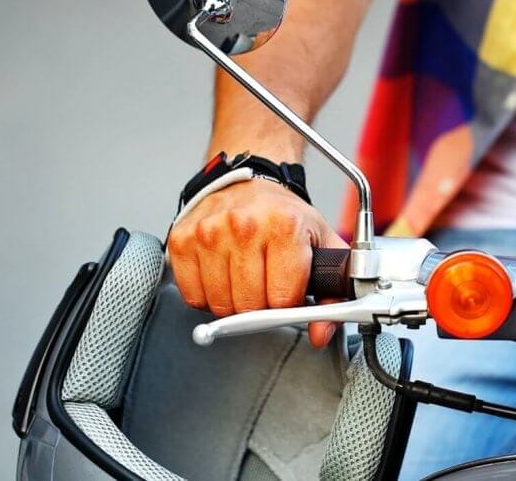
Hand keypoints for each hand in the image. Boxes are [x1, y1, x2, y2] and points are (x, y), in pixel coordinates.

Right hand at [167, 180, 347, 346]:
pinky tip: (221, 274)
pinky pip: (193, 296)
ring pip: (220, 305)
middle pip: (249, 306)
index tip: (288, 291)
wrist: (252, 183)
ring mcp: (209, 232)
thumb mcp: (323, 244)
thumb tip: (321, 333)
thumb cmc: (286, 216)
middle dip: (261, 305)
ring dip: (233, 301)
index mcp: (284, 226)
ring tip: (244, 276)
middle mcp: (243, 226)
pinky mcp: (182, 240)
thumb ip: (332, 293)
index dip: (287, 304)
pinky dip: (207, 295)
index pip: (282, 300)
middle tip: (266, 283)